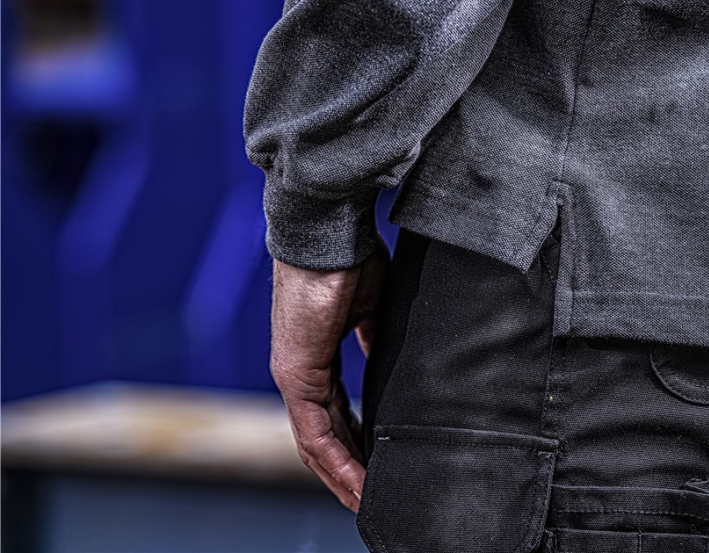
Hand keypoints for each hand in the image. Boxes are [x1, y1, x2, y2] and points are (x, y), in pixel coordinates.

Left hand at [270, 238, 389, 511]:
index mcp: (316, 355)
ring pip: (314, 442)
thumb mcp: (371, 309)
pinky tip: (358, 484)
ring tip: (365, 502)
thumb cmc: (349, 258)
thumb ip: (374, 341)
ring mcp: (294, 375)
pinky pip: (314, 432)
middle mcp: (299, 371)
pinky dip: (336, 462)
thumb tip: (388, 361)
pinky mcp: (296, 375)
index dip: (354, 441)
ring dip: (341, 476)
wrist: (329, 231)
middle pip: (321, 435)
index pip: (335, 411)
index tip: (377, 461)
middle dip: (346, 468)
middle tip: (370, 495)